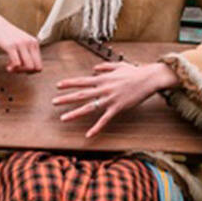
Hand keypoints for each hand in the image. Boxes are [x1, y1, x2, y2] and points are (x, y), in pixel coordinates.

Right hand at [0, 3, 41, 72]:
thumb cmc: (4, 33)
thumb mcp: (20, 41)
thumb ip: (26, 51)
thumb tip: (30, 68)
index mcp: (34, 42)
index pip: (39, 65)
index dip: (30, 71)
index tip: (21, 68)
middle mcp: (30, 42)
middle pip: (36, 68)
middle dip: (25, 73)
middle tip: (16, 69)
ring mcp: (20, 44)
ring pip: (28, 67)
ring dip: (18, 72)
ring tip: (10, 68)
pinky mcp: (10, 45)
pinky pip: (17, 64)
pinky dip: (12, 69)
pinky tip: (7, 66)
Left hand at [52, 60, 180, 137]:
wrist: (147, 79)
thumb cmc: (134, 72)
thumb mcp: (117, 65)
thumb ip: (104, 67)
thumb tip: (94, 69)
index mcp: (102, 79)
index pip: (82, 81)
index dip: (69, 83)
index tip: (58, 85)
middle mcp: (103, 89)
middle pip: (81, 94)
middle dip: (66, 98)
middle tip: (54, 102)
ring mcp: (109, 99)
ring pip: (89, 108)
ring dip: (75, 113)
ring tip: (63, 118)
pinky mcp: (117, 108)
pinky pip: (104, 120)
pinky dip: (96, 128)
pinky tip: (88, 134)